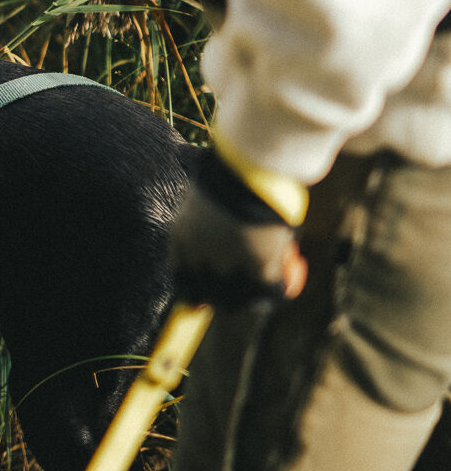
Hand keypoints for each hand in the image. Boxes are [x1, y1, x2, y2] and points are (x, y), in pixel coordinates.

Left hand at [171, 148, 308, 307]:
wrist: (249, 169)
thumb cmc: (231, 174)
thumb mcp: (211, 197)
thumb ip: (210, 217)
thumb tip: (217, 221)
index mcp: (181, 240)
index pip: (183, 281)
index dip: (196, 294)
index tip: (204, 301)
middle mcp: (199, 259)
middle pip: (212, 297)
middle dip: (228, 299)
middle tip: (247, 291)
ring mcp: (228, 268)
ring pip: (242, 301)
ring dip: (256, 296)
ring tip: (272, 283)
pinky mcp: (259, 271)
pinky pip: (271, 293)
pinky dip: (282, 289)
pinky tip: (289, 279)